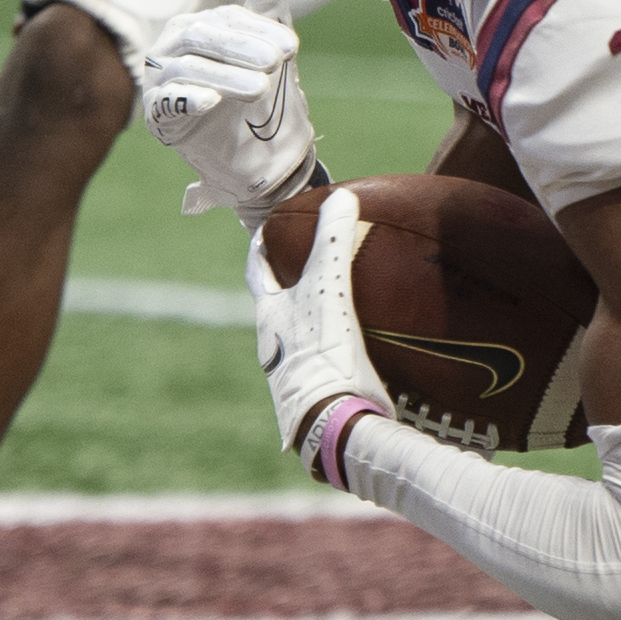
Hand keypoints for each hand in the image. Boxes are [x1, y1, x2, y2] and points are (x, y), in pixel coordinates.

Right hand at [141, 0, 322, 228]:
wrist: (266, 153)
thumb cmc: (267, 93)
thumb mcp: (273, 45)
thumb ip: (266, 0)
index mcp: (197, 26)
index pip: (225, 20)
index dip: (258, 31)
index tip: (292, 49)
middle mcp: (171, 49)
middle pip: (201, 38)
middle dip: (241, 49)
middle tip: (277, 64)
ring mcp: (160, 82)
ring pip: (187, 69)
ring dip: (225, 77)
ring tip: (259, 89)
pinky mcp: (158, 117)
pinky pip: (166, 103)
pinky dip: (188, 99)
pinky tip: (211, 102)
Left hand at [248, 187, 390, 477]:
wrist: (335, 423)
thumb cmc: (324, 354)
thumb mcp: (329, 289)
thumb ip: (333, 243)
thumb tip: (342, 195)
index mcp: (270, 319)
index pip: (257, 273)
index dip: (259, 249)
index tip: (264, 231)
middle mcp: (276, 349)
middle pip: (275, 309)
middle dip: (285, 288)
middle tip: (302, 267)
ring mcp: (296, 377)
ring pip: (298, 340)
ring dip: (311, 323)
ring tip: (337, 310)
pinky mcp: (323, 397)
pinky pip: (328, 366)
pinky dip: (339, 352)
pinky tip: (363, 355)